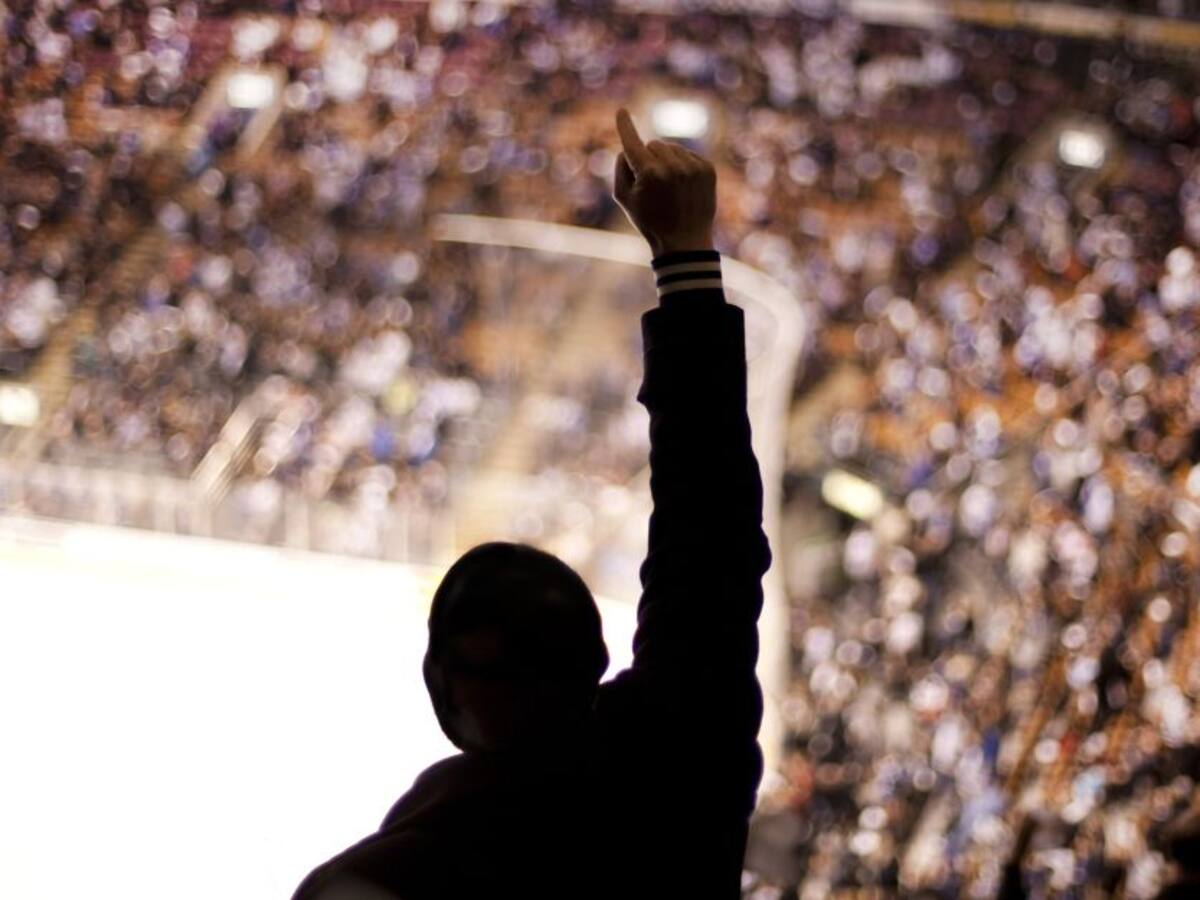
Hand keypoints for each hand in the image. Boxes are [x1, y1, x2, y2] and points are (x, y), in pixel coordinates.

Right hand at [613, 108, 715, 256]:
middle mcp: (672, 166)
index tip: (622, 111)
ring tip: (669, 187)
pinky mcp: (707, 169)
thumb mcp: (624, 199)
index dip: (625, 126)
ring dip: (666, 161)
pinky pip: (688, 155)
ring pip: (672, 148)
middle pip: (653, 144)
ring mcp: (692, 167)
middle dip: (649, 158)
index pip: (633, 143)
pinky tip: (682, 186)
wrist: (685, 241)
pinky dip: (682, 165)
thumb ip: (621, 168)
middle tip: (651, 184)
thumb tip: (628, 148)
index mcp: (649, 173)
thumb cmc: (650, 221)